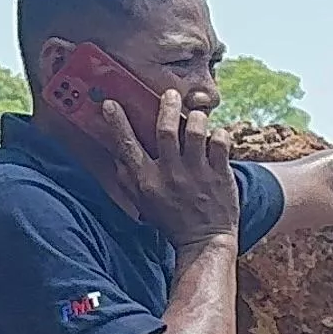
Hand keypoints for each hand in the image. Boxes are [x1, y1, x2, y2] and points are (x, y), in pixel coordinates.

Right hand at [97, 89, 239, 246]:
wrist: (204, 240)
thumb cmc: (170, 220)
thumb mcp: (141, 202)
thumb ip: (127, 177)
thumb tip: (115, 152)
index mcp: (146, 179)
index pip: (127, 144)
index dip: (117, 122)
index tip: (111, 103)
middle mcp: (170, 174)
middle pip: (165, 130)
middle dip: (166, 107)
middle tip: (170, 93)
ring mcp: (197, 174)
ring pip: (195, 133)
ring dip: (196, 118)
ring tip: (196, 113)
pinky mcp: (220, 175)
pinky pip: (220, 144)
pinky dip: (219, 134)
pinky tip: (216, 133)